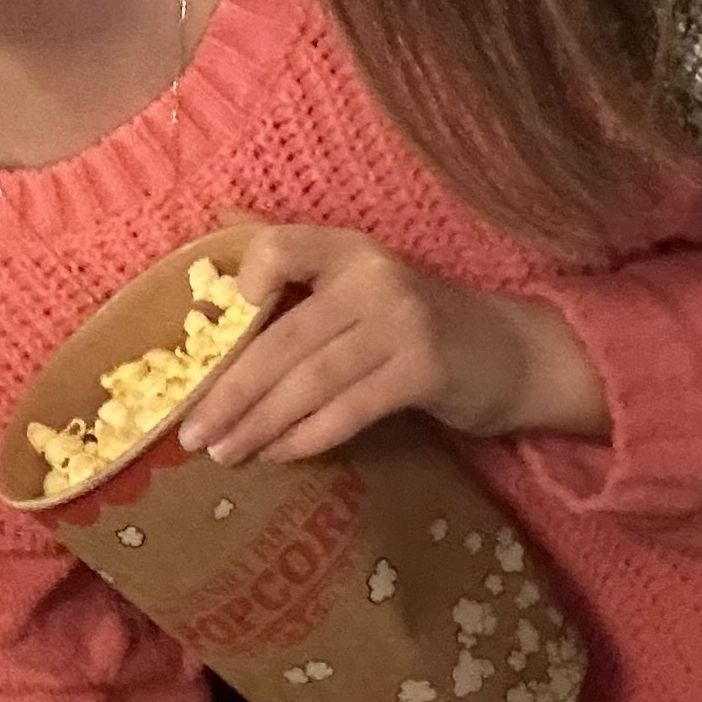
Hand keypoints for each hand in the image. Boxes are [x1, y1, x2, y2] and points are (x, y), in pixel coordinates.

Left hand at [174, 227, 609, 463]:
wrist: (510, 353)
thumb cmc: (414, 323)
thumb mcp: (360, 287)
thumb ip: (299, 278)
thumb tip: (212, 269)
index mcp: (347, 249)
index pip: (281, 245)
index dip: (243, 280)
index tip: (210, 331)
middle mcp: (372, 276)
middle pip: (283, 336)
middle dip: (230, 390)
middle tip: (190, 432)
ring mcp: (401, 323)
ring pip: (311, 380)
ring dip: (260, 423)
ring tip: (223, 453)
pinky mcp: (423, 370)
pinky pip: (348, 411)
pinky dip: (307, 437)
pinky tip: (277, 455)